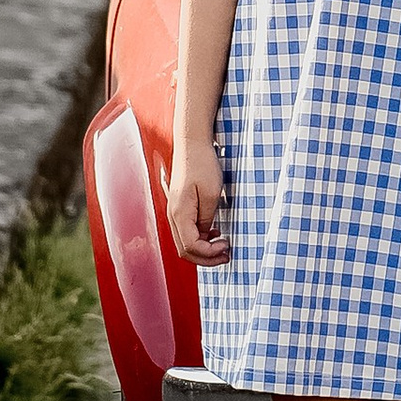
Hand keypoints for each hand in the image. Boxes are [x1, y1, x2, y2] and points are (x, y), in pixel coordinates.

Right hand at [167, 139, 231, 264]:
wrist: (192, 143)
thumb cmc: (202, 164)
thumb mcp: (211, 193)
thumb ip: (207, 218)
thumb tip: (206, 235)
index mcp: (179, 214)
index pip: (191, 247)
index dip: (209, 253)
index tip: (227, 246)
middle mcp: (172, 215)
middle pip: (185, 250)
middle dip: (206, 258)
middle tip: (226, 255)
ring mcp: (174, 211)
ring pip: (185, 242)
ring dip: (203, 249)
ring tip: (223, 247)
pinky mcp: (179, 206)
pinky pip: (186, 231)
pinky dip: (200, 238)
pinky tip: (214, 232)